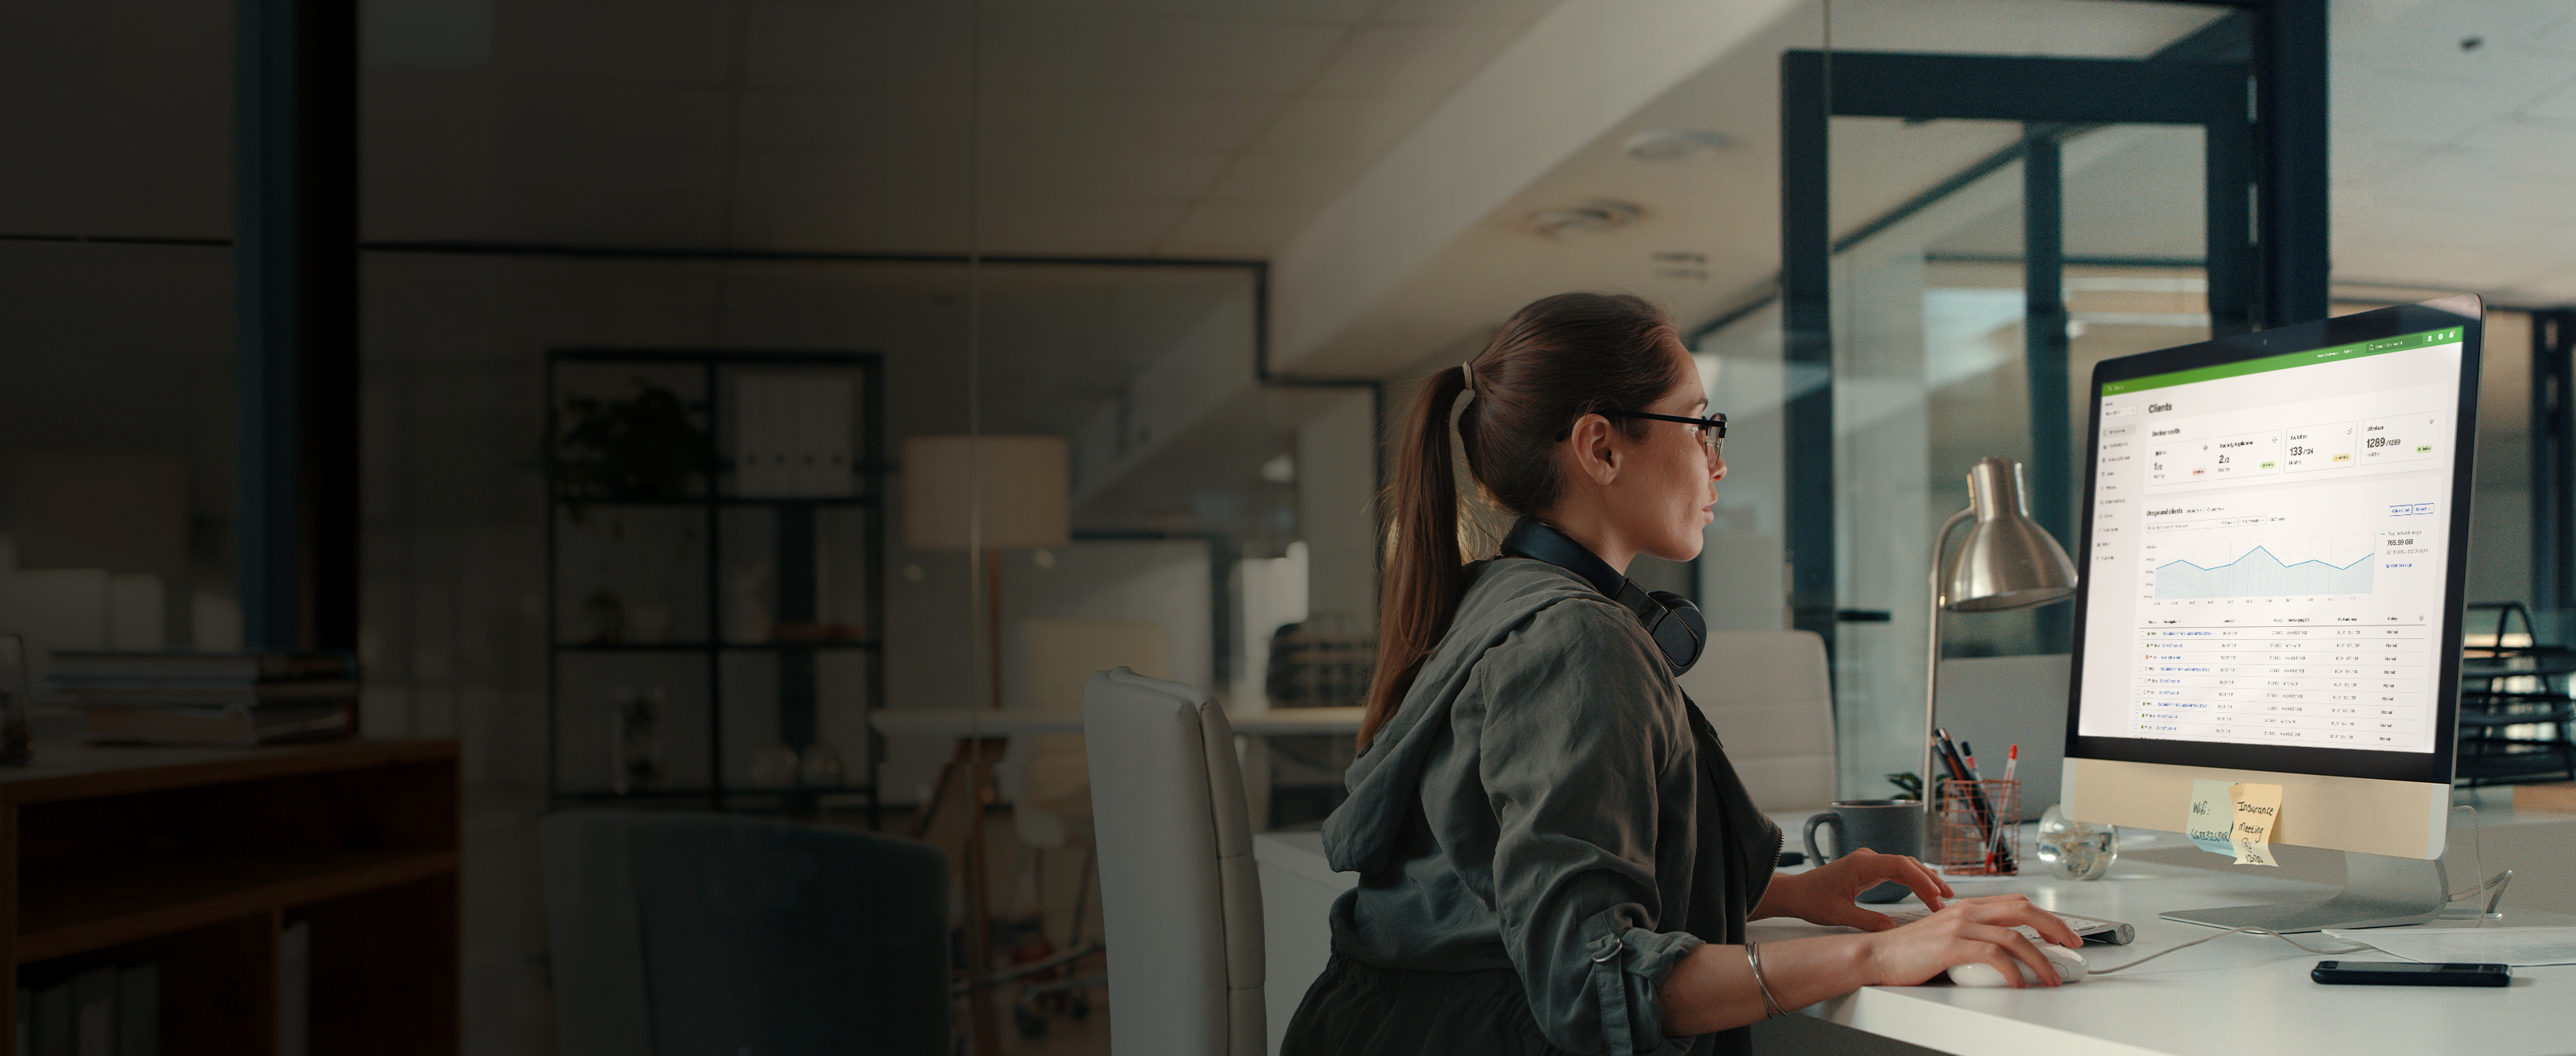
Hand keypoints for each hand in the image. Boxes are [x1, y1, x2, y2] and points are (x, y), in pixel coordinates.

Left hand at [1752, 848, 1951, 930]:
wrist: (1794, 894)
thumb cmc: (1811, 900)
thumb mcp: (1839, 914)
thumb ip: (1867, 921)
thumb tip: (1892, 931)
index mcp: (1861, 863)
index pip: (1900, 864)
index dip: (1921, 878)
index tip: (1936, 894)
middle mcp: (1868, 859)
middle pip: (1907, 864)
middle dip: (1929, 881)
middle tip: (1948, 900)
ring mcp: (1869, 864)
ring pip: (1904, 868)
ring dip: (1924, 882)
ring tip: (1944, 898)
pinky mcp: (1869, 871)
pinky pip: (1897, 874)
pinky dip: (1912, 883)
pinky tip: (1926, 894)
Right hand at [1860, 894, 2085, 988]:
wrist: (1875, 956)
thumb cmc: (1909, 952)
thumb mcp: (1948, 938)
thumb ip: (1974, 939)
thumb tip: (2008, 956)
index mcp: (1967, 907)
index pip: (2018, 903)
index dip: (2047, 917)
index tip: (2065, 934)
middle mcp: (1966, 911)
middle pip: (2024, 911)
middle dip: (2055, 928)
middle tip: (2073, 946)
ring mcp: (1958, 926)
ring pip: (2014, 936)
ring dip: (2040, 959)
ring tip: (2051, 977)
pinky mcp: (1950, 945)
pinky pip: (1993, 954)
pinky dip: (2012, 970)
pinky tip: (2018, 982)